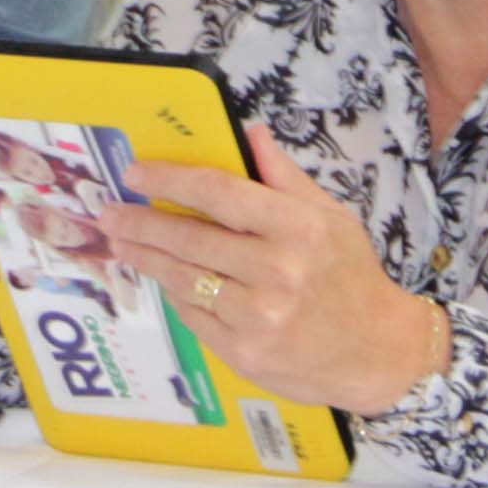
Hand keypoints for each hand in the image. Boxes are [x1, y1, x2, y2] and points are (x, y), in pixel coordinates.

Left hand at [98, 125, 438, 417]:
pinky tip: (164, 279)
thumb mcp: (330, 217)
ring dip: (146, 258)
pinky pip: (194, 316)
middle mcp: (278, 270)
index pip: (220, 192)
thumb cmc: (351, 277)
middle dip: (141, 222)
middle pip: (191, 237)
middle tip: (110, 212)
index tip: (137, 173)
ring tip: (122, 244)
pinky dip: (176, 294)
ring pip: (184, 278)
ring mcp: (259, 316)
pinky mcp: (245, 353)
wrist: (377, 351)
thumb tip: (249, 134)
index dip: (171, 179)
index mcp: (299, 227)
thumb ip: (284, 177)